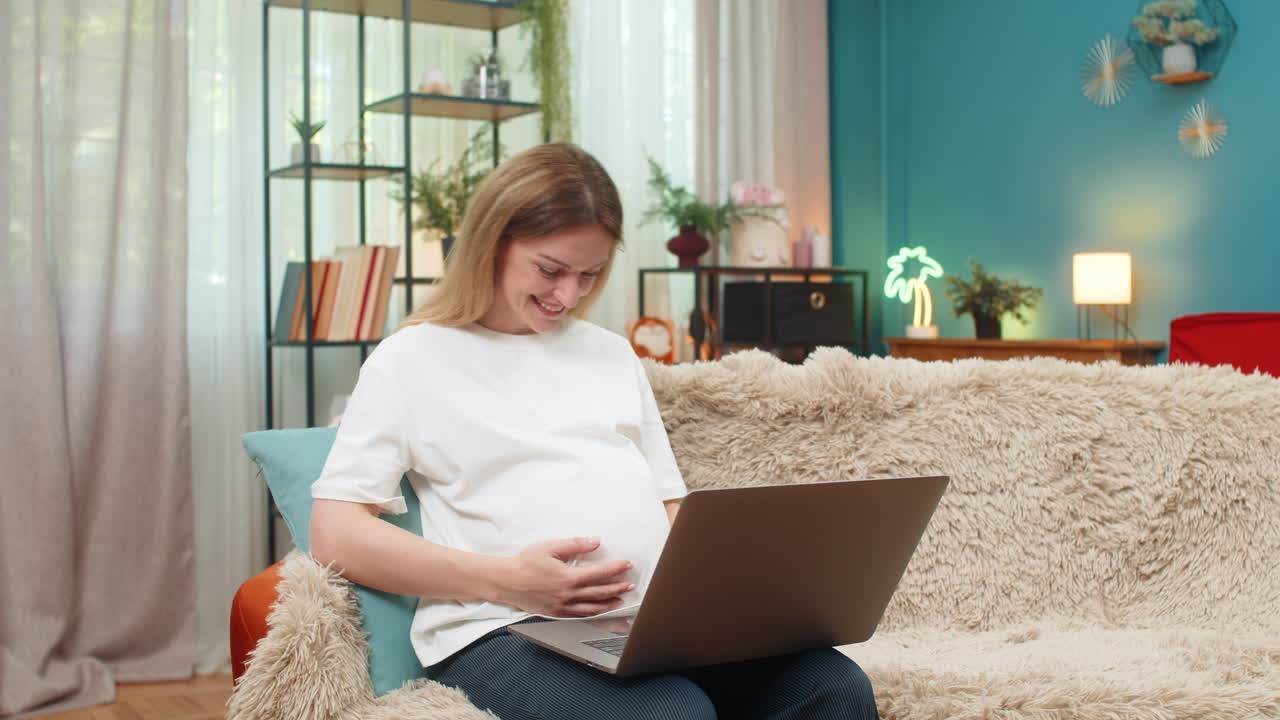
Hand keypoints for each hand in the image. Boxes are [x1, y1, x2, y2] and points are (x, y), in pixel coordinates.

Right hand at [494, 537, 634, 616]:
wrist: (506, 582)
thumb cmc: (526, 563)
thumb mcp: (551, 547)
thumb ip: (575, 545)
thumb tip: (595, 542)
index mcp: (568, 577)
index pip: (600, 573)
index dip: (616, 569)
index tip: (627, 564)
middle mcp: (568, 595)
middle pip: (600, 592)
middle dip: (617, 587)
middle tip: (630, 584)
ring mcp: (562, 606)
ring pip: (592, 607)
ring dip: (609, 603)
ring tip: (620, 600)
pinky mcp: (556, 613)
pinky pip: (579, 615)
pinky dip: (592, 613)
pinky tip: (598, 609)